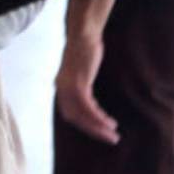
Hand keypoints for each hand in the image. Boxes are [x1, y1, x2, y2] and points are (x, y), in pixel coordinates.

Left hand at [55, 29, 119, 143]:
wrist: (83, 34)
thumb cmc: (85, 50)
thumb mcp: (80, 70)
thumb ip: (81, 84)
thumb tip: (89, 98)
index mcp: (60, 87)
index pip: (69, 113)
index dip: (83, 125)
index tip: (97, 132)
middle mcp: (61, 88)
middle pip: (74, 118)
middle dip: (92, 131)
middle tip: (108, 139)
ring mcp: (68, 87)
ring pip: (82, 115)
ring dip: (98, 127)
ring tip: (112, 134)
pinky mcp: (78, 83)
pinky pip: (88, 107)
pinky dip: (98, 117)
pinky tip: (110, 122)